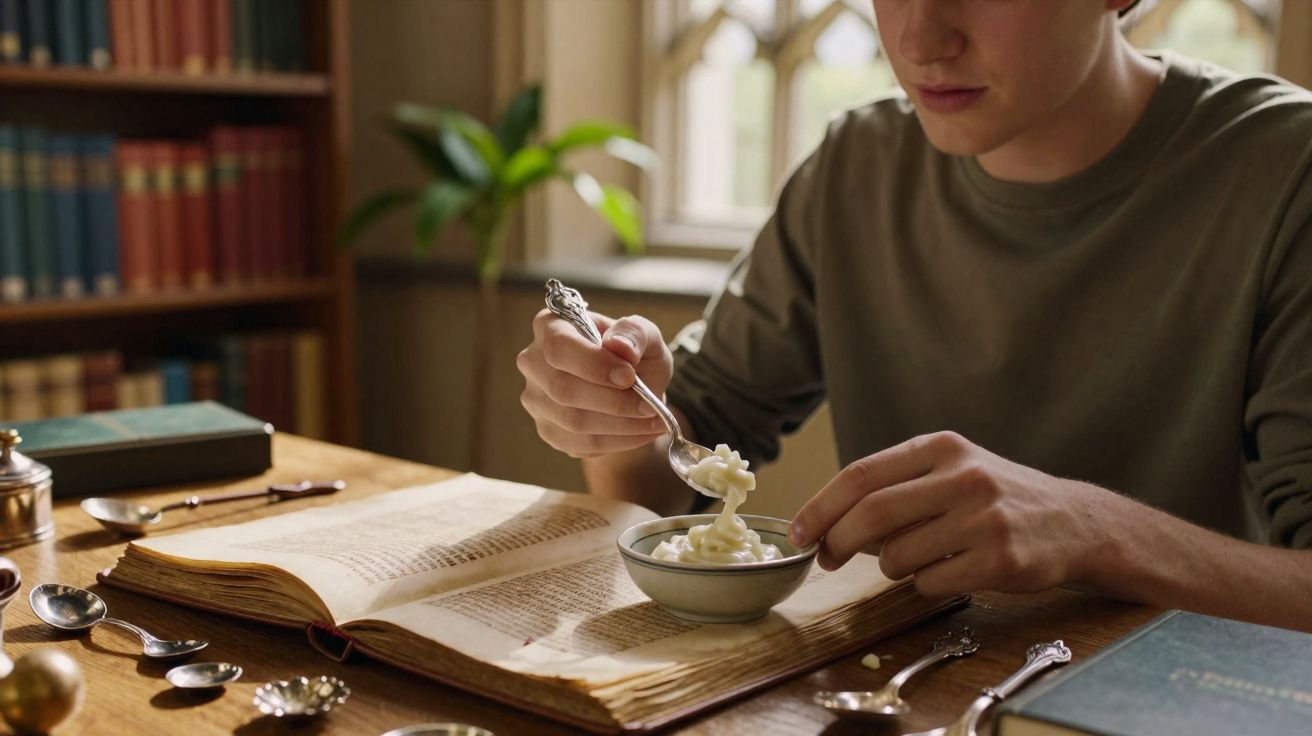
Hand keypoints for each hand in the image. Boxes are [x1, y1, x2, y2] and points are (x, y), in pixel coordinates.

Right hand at [518, 309, 672, 458]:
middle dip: (613, 401)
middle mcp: (533, 363)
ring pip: (572, 421)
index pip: (558, 347)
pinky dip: (618, 442)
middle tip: (649, 405)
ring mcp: (536, 399)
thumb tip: (620, 347)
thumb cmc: (633, 354)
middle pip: (562, 389)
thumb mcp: (644, 335)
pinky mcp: (548, 430)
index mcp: (550, 326)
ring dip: (621, 426)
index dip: (593, 365)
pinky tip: (642, 432)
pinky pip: (580, 444)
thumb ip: (636, 333)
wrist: (631, 387)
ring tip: (654, 421)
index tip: (629, 376)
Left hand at [788, 431, 1128, 596]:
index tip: (797, 533)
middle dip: (836, 542)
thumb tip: (824, 521)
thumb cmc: (996, 498)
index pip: (862, 475)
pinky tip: (949, 572)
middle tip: (825, 559)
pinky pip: (930, 583)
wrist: (1075, 523)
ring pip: (897, 555)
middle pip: (871, 514)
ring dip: (891, 567)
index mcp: (942, 447)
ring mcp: (984, 518)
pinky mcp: (1000, 560)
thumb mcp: (951, 469)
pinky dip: (924, 585)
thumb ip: (896, 484)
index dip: (821, 507)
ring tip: (917, 559)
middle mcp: (963, 476)